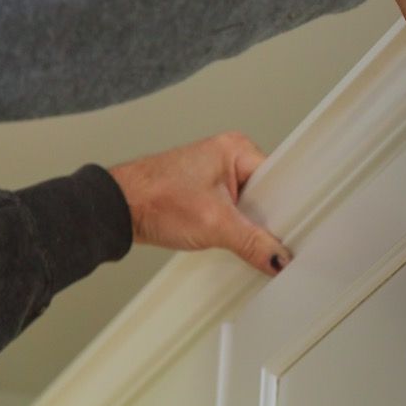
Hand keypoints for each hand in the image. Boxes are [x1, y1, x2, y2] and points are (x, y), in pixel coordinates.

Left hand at [108, 131, 289, 277]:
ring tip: (228, 230)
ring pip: (248, 204)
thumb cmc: (154, 199)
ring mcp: (216, 173)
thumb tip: (278, 258)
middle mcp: (229, 155)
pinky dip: (230, 225)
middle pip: (265, 194)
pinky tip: (222, 234)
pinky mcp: (205, 190)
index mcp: (237, 148)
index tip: (289, 230)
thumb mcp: (214, 225)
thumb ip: (252, 243)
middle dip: (260, 218)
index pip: (278, 180)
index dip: (283, 207)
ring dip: (243, 223)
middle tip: (255, 234)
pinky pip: (232, 209)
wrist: (116, 210)